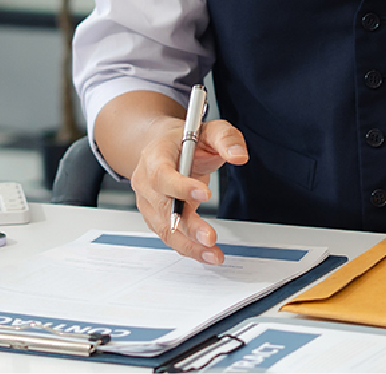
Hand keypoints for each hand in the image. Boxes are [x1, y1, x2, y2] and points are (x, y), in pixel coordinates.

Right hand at [129, 118, 247, 264]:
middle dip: (187, 225)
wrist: (165, 148)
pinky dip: (188, 248)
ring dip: (189, 245)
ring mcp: (148, 203)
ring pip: (166, 229)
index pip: (162, 174)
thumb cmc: (186, 140)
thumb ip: (226, 139)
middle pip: (164, 208)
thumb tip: (239, 156)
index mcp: (155, 156)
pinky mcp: (156, 218)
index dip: (181, 187)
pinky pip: (170, 237)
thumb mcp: (209, 129)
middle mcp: (145, 182)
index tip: (205, 194)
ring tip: (214, 255)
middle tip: (210, 237)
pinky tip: (207, 255)